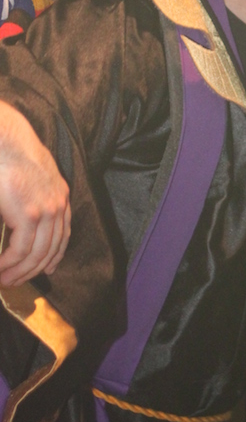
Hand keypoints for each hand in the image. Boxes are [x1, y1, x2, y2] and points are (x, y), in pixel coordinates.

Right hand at [0, 101, 69, 286]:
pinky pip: (21, 250)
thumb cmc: (9, 155)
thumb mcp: (30, 178)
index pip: (63, 234)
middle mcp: (58, 204)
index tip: (45, 269)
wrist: (4, 139)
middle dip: (32, 270)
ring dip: (18, 272)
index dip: (54, 255)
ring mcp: (46, 210)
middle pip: (51, 249)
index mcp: (60, 194)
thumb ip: (30, 199)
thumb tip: (22, 223)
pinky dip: (9, 264)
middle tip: (13, 282)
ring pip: (36, 254)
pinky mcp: (30, 214)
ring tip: (4, 280)